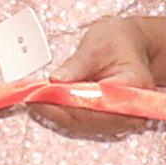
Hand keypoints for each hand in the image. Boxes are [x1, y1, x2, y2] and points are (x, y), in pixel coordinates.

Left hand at [34, 15, 161, 139]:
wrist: (132, 47)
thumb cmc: (119, 41)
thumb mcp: (97, 43)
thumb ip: (77, 63)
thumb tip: (56, 80)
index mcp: (134, 85)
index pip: (98, 103)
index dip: (67, 102)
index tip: (42, 95)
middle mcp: (132, 108)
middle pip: (88, 119)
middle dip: (57, 109)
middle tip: (31, 97)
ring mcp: (121, 119)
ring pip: (82, 123)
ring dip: (57, 112)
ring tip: (35, 97)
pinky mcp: (108, 121)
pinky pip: (82, 122)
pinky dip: (62, 112)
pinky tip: (47, 101)